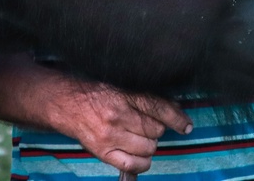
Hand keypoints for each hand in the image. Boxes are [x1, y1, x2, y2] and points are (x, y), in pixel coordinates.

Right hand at [48, 84, 192, 175]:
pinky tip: (139, 155)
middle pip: (155, 131)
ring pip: (148, 148)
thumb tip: (174, 109)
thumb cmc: (96, 96)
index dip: (177, 119)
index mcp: (125, 97)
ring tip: (139, 139)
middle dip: (156, 131)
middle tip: (146, 127)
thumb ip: (145, 100)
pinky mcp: (103, 152)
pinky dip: (142, 162)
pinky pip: (133, 164)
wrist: (67, 105)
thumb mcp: (122, 89)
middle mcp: (119, 117)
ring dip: (149, 146)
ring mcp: (110, 137)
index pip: (159, 109)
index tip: (186, 126)